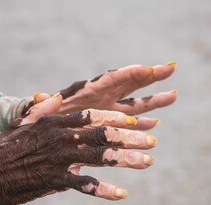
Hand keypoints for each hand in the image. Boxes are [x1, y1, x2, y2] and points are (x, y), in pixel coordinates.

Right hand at [0, 93, 156, 204]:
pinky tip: (122, 194)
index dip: (115, 119)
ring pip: (101, 158)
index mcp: (57, 123)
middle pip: (103, 135)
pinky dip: (104, 190)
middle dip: (131, 138)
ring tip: (147, 162)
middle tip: (151, 142)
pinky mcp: (57, 180)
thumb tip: (51, 97)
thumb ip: (40, 110)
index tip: (134, 122)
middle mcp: (63, 138)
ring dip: (127, 159)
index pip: (93, 117)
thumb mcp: (23, 123)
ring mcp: (61, 159)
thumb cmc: (7, 148)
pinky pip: (86, 186)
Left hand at [33, 62, 177, 129]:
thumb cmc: (42, 119)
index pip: (113, 78)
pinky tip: (154, 123)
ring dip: (154, 101)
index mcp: (88, 91)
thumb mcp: (41, 112)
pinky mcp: (110, 123)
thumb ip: (42, 105)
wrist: (45, 130)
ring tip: (173, 95)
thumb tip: (38, 97)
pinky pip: (130, 122)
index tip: (150, 69)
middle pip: (130, 84)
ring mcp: (109, 110)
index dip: (131, 73)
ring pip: (136, 104)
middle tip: (171, 68)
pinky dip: (142, 123)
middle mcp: (103, 97)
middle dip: (150, 77)